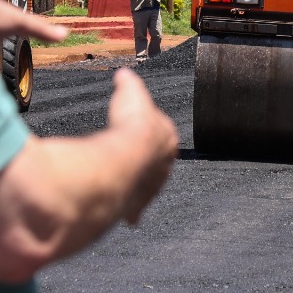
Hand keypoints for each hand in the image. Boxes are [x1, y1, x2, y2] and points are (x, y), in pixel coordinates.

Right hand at [107, 69, 177, 223]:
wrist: (125, 154)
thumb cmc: (129, 123)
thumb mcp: (129, 94)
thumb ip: (127, 84)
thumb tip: (123, 74)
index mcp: (168, 137)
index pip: (164, 136)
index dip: (151, 137)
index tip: (143, 140)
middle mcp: (165, 163)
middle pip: (157, 165)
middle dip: (148, 166)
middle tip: (137, 166)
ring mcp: (153, 184)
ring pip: (149, 188)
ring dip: (142, 188)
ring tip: (131, 189)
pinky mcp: (139, 202)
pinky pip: (137, 208)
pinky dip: (133, 212)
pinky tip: (130, 218)